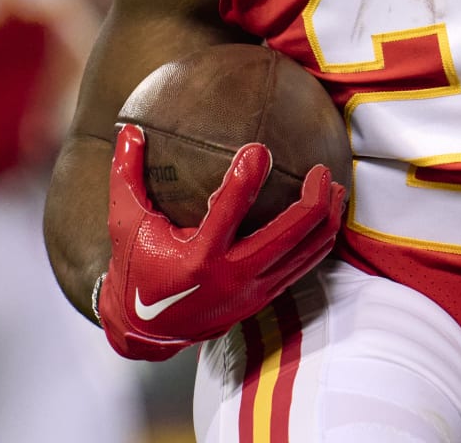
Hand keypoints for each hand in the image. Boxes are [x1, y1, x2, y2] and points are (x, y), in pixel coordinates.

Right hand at [96, 125, 343, 360]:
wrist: (146, 331)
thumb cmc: (136, 268)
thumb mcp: (125, 223)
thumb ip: (127, 175)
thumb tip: (129, 129)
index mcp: (198, 258)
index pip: (228, 213)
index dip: (246, 179)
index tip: (260, 148)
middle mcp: (232, 277)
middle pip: (289, 235)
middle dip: (313, 200)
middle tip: (321, 169)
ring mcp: (253, 291)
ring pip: (306, 252)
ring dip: (326, 218)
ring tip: (334, 187)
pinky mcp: (264, 297)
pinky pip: (304, 266)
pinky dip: (319, 240)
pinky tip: (326, 215)